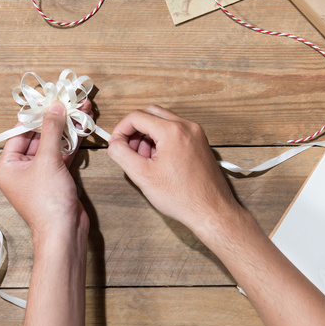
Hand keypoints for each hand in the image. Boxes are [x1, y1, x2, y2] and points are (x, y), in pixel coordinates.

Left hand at [0, 101, 90, 241]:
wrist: (64, 233)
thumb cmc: (47, 203)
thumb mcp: (47, 161)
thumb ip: (52, 131)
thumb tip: (54, 108)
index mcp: (7, 166)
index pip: (20, 133)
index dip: (36, 116)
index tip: (50, 100)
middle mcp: (20, 169)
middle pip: (38, 137)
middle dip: (55, 120)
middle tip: (69, 102)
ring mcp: (39, 175)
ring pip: (52, 145)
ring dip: (67, 129)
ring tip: (81, 109)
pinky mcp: (55, 179)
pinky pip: (61, 155)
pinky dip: (72, 143)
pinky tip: (82, 127)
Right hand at [106, 105, 240, 235]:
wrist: (211, 211)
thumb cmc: (182, 197)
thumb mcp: (142, 175)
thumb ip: (121, 154)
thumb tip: (114, 142)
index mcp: (173, 131)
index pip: (137, 116)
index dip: (121, 129)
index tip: (115, 143)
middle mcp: (187, 127)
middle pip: (151, 113)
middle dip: (135, 129)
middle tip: (128, 149)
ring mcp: (196, 134)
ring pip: (163, 121)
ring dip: (148, 135)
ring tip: (144, 159)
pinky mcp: (200, 143)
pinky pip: (175, 131)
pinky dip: (162, 140)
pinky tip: (158, 161)